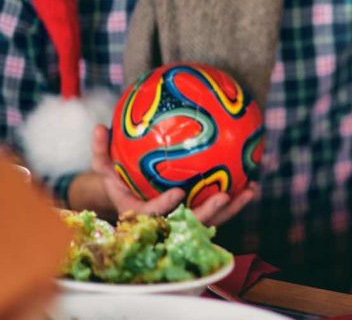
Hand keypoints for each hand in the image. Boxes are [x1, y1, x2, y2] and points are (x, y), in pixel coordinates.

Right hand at [91, 124, 256, 225]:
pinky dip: (237, 200)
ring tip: (250, 190)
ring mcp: (185, 223)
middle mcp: (166, 223)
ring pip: (212, 221)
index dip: (165, 206)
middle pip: (189, 224)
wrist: (132, 197)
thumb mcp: (105, 167)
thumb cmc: (118, 180)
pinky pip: (222, 213)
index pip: (153, 214)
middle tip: (224, 196)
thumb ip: (101, 151)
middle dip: (208, 213)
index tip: (178, 192)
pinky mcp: (201, 218)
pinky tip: (253, 183)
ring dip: (232, 208)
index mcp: (141, 215)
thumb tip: (98, 127)